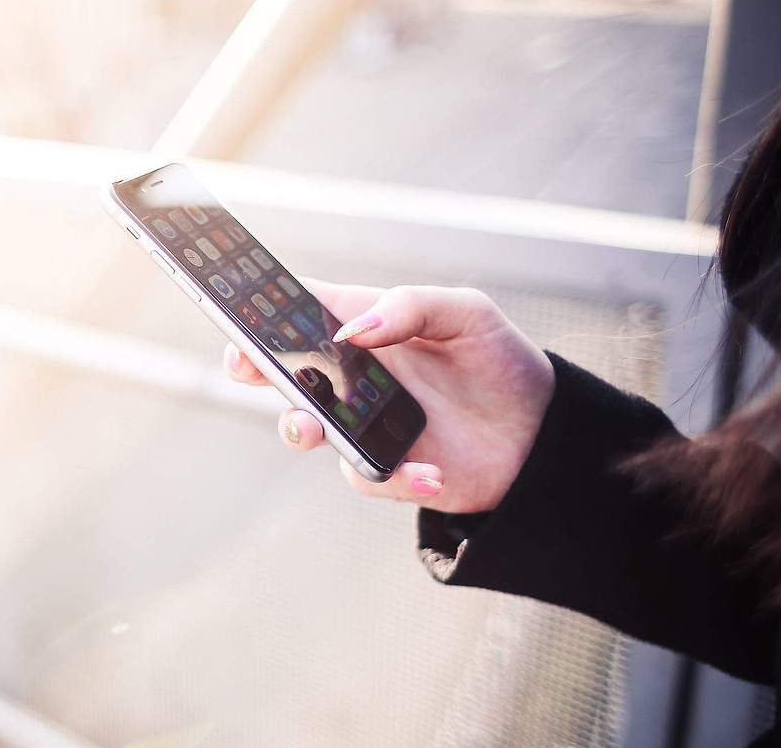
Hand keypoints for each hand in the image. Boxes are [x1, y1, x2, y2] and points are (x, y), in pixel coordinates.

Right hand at [225, 281, 553, 512]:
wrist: (543, 436)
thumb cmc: (499, 362)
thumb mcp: (468, 312)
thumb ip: (409, 305)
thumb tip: (353, 330)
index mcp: (363, 325)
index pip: (298, 308)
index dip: (259, 306)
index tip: (237, 308)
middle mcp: (351, 374)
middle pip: (279, 368)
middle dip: (250, 364)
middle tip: (248, 364)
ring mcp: (360, 423)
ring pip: (302, 426)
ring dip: (300, 425)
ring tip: (316, 427)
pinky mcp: (382, 468)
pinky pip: (364, 475)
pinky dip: (395, 475)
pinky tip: (432, 470)